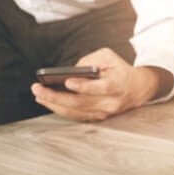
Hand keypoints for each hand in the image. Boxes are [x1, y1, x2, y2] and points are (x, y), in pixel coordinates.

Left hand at [31, 48, 170, 121]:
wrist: (136, 89)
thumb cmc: (119, 69)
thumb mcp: (108, 57)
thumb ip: (90, 61)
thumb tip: (71, 72)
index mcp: (117, 85)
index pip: (100, 88)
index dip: (84, 87)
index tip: (67, 82)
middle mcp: (110, 103)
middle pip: (80, 103)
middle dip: (56, 96)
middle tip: (37, 88)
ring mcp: (103, 113)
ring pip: (75, 111)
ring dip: (53, 104)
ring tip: (38, 94)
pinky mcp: (97, 117)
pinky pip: (75, 115)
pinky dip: (59, 108)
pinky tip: (46, 100)